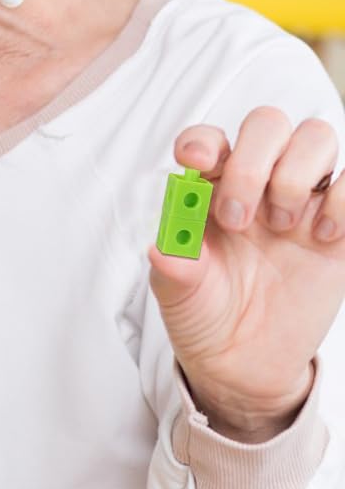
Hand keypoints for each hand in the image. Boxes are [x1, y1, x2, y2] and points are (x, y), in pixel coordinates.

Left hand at [149, 110, 344, 441]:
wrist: (244, 363)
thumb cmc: (205, 317)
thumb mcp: (179, 299)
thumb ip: (174, 268)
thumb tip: (162, 246)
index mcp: (209, 193)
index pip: (208, 143)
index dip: (203, 142)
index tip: (197, 162)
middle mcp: (256, 185)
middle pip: (267, 125)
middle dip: (253, 162)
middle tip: (238, 220)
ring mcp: (301, 199)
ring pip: (316, 137)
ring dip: (296, 175)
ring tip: (283, 229)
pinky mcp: (340, 223)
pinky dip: (343, 197)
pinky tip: (322, 236)